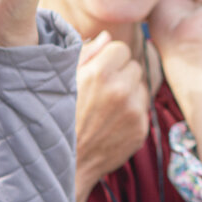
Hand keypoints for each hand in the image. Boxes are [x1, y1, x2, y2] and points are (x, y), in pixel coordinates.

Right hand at [72, 32, 149, 201]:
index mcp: (100, 73)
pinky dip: (132, 113)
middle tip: (102, 90)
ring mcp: (133, 111)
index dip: (109, 59)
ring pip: (141, 87)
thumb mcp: (63, 80)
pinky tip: (112, 122)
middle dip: (121, 74)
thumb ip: (86, 54)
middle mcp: (121, 90)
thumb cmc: (58, 119)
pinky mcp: (141, 129)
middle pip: (134, 66)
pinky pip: (143, 109)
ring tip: (106, 107)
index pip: (121, 49)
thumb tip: (106, 37)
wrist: (66, 164)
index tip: (99, 71)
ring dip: (129, 93)